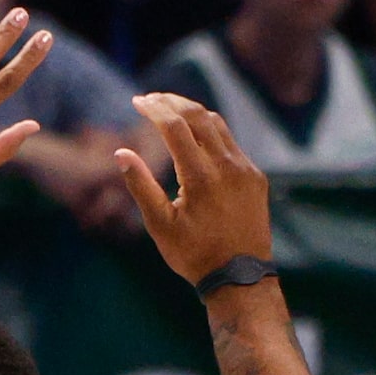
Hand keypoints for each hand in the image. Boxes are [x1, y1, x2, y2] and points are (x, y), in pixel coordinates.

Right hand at [115, 93, 273, 286]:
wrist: (240, 276)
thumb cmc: (193, 254)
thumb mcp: (159, 225)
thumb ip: (140, 186)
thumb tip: (120, 154)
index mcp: (200, 177)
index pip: (175, 126)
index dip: (154, 109)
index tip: (137, 101)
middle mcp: (227, 166)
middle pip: (198, 116)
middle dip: (172, 103)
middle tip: (151, 98)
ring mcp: (245, 169)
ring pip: (218, 125)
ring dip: (192, 113)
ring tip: (170, 111)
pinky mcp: (255, 177)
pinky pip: (231, 144)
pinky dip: (210, 132)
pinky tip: (195, 137)